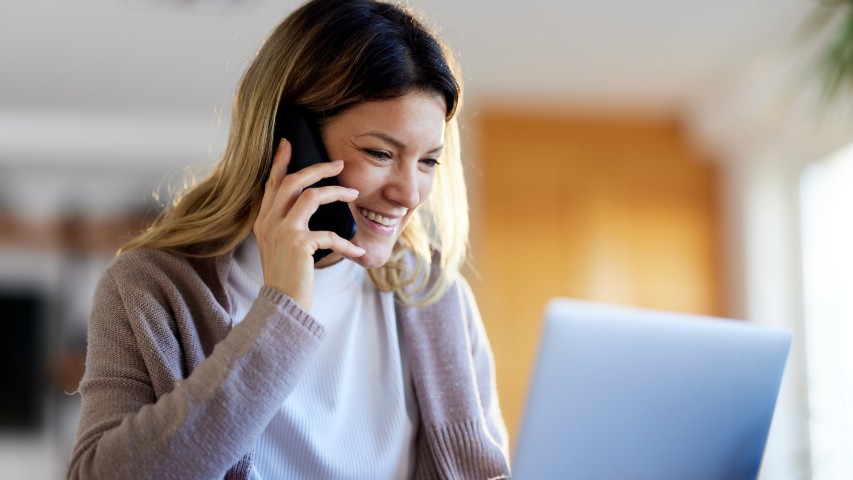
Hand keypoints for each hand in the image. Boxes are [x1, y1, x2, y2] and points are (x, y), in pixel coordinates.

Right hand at [253, 139, 364, 310]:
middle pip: (292, 181)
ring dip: (336, 193)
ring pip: (310, 197)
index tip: (288, 143)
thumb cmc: (287, 278)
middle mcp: (269, 222)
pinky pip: (328, 234)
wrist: (280, 305)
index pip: (271, 183)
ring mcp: (282, 232)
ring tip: (354, 194)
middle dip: (317, 168)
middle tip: (338, 164)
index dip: (280, 161)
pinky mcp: (298, 245)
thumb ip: (288, 225)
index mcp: (264, 220)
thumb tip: (309, 204)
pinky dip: (346, 243)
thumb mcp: (280, 247)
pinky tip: (359, 252)